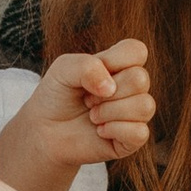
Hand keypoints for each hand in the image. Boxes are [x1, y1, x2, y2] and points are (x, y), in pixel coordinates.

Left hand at [0, 38, 154, 190]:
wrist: (45, 130)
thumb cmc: (57, 96)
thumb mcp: (63, 69)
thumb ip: (86, 66)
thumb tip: (110, 88)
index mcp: (120, 65)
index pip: (138, 51)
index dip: (115, 61)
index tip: (91, 74)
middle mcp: (132, 88)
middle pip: (140, 79)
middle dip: (106, 92)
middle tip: (88, 100)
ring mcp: (134, 114)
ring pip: (145, 106)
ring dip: (110, 112)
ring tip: (93, 116)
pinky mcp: (132, 139)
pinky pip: (140, 132)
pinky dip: (114, 130)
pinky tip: (100, 131)